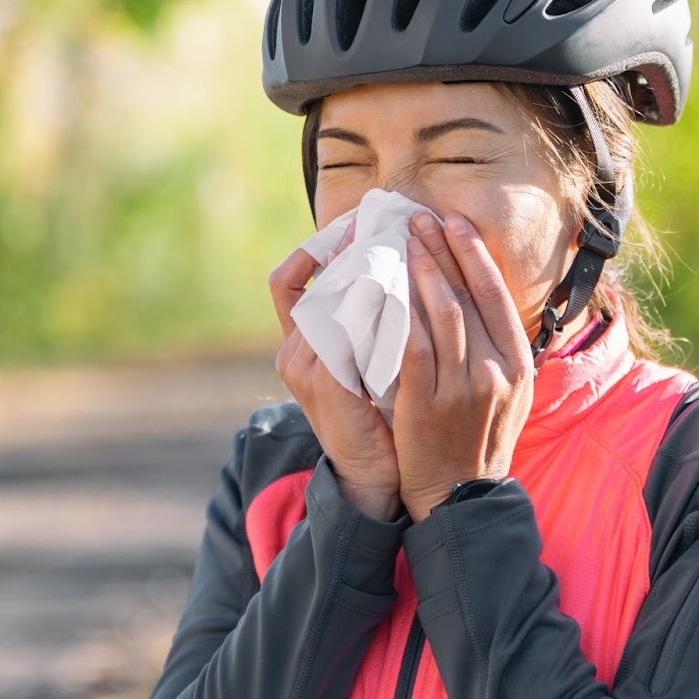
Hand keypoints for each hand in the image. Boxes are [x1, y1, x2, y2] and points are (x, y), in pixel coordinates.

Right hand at [270, 236, 402, 520]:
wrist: (375, 479)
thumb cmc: (379, 418)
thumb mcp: (367, 362)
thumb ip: (369, 322)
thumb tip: (395, 270)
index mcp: (299, 343)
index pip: (287, 279)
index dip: (318, 246)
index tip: (359, 222)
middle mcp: (293, 350)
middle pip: (314, 279)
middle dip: (353, 247)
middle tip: (394, 220)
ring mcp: (306, 367)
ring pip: (335, 297)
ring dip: (373, 268)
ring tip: (409, 243)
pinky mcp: (328, 383)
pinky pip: (350, 327)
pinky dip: (380, 304)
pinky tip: (411, 289)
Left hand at [393, 211, 532, 521]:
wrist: (459, 496)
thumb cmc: (478, 439)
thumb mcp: (509, 393)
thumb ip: (498, 348)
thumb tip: (480, 297)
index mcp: (518, 363)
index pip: (497, 295)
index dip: (475, 254)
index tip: (455, 223)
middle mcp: (497, 371)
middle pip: (469, 295)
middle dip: (444, 250)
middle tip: (420, 219)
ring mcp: (463, 388)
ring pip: (443, 314)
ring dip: (421, 271)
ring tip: (402, 241)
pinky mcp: (427, 403)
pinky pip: (413, 346)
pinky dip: (400, 313)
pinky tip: (384, 288)